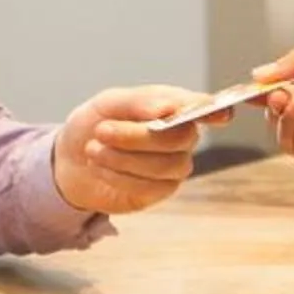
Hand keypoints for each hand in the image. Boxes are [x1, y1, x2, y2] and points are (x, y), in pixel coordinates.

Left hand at [51, 85, 221, 214]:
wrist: (72, 160)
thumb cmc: (95, 124)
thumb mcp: (108, 103)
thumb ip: (137, 102)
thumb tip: (164, 109)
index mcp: (174, 106)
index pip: (203, 108)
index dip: (215, 111)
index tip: (222, 114)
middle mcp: (182, 136)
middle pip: (181, 138)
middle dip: (138, 136)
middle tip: (102, 130)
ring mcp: (174, 165)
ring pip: (165, 165)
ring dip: (123, 158)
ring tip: (93, 149)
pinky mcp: (160, 191)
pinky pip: (149, 187)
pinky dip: (118, 176)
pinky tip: (99, 167)